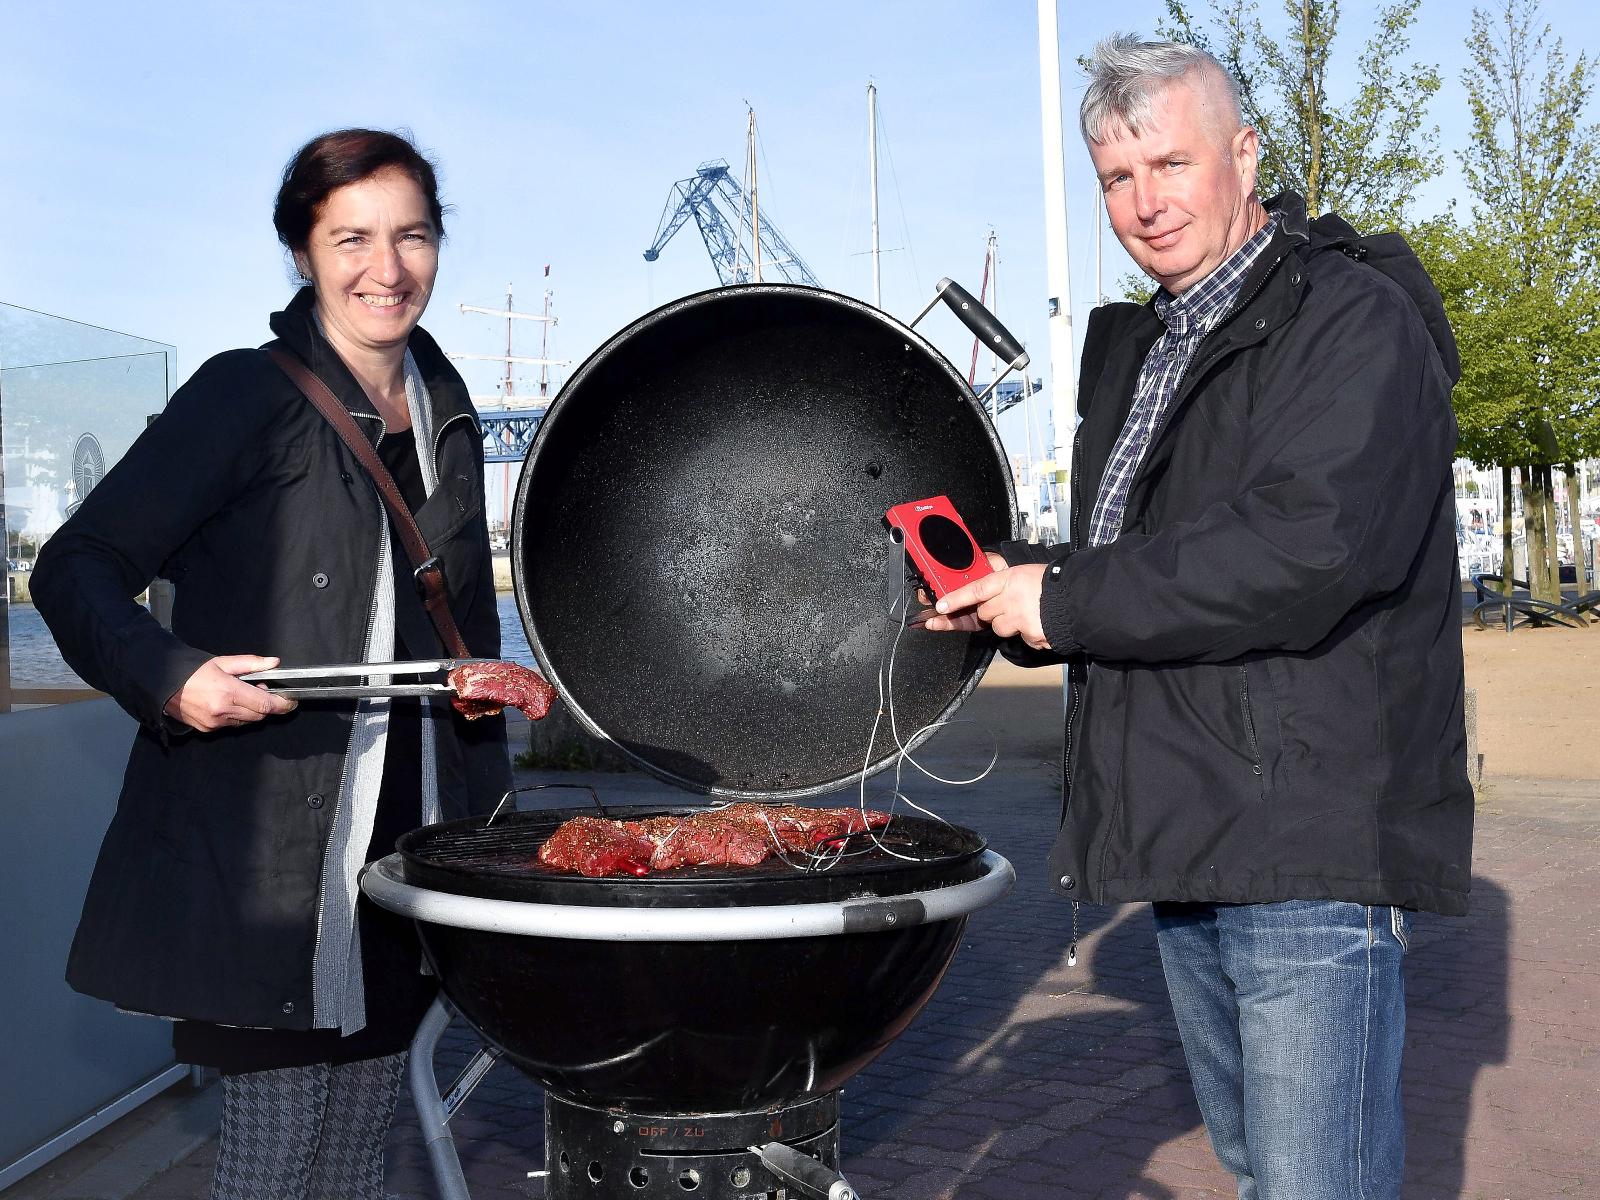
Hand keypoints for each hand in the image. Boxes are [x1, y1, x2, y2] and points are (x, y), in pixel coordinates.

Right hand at [164, 655, 297, 731]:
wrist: (162, 684)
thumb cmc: (192, 671)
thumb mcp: (222, 662)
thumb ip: (251, 664)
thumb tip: (274, 663)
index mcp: (228, 693)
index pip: (265, 705)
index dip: (282, 705)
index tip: (290, 702)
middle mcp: (222, 711)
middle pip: (259, 715)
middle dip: (265, 705)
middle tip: (258, 690)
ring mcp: (214, 723)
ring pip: (246, 721)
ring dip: (250, 711)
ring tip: (238, 695)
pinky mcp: (207, 730)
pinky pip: (231, 725)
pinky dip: (235, 716)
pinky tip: (226, 703)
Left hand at [918, 560, 1051, 649]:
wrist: (1080, 599)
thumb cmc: (1055, 582)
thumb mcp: (1025, 571)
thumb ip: (1003, 578)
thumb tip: (986, 575)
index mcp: (1010, 579)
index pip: (976, 589)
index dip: (957, 598)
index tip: (941, 606)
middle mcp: (1012, 600)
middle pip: (985, 613)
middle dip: (991, 611)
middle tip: (1008, 604)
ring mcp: (1021, 620)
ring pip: (999, 628)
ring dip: (1007, 624)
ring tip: (1026, 613)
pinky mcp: (1031, 636)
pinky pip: (1020, 638)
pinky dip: (1027, 634)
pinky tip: (1039, 623)